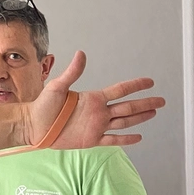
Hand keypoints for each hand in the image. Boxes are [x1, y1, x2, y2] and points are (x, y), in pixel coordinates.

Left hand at [23, 52, 163, 147]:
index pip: (120, 90)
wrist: (32, 127)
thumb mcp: (57, 87)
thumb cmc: (41, 106)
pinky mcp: (91, 140)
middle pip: (128, 106)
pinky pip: (112, 139)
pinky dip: (126, 139)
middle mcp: (98, 111)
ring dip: (140, 118)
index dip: (136, 85)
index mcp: (93, 98)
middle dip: (145, 103)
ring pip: (124, 122)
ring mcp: (96, 126)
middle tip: (161, 101)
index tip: (150, 82)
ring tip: (154, 113)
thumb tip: (81, 54)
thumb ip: (72, 73)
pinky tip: (138, 136)